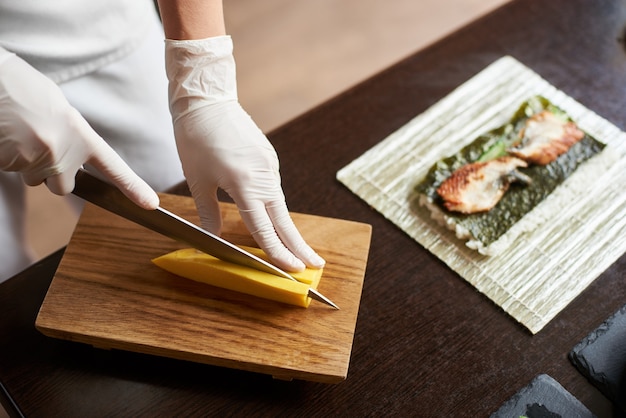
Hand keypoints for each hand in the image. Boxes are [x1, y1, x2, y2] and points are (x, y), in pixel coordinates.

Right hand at [0, 48, 158, 208]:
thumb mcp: (58, 108)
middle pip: (64, 186)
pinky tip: (6, 136)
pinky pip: (14, 172)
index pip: (113, 167)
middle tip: (41, 145)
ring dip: (29, 165)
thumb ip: (72, 135)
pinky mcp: (11, 164)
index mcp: (80, 134)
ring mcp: (36, 160)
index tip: (150, 203)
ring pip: (36, 179)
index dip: (132, 187)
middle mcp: (63, 152)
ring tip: (19, 134)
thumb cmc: (21, 88)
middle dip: (54, 175)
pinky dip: (10, 159)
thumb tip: (74, 154)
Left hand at [165, 36, 324, 271]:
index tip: (294, 270)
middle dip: (299, 246)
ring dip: (287, 228)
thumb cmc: (195, 138)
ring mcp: (269, 165)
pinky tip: (275, 217)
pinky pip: (274, 188)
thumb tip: (214, 238)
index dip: (278, 252)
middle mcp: (263, 176)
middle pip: (284, 219)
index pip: (264, 227)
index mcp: (244, 183)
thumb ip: (208, 212)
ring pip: (280, 204)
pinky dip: (275, 206)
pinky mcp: (269, 158)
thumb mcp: (198, 180)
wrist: (207, 99)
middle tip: (316, 266)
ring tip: (297, 250)